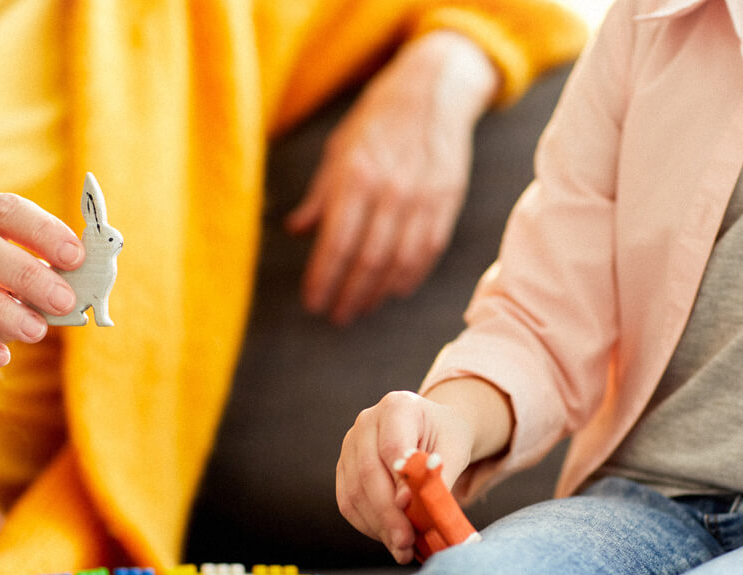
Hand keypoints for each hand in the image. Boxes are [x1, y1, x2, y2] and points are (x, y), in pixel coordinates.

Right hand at [0, 193, 83, 389]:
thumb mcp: (17, 283)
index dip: (40, 229)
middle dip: (26, 271)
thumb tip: (90, 283)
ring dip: (0, 307)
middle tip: (65, 300)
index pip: (3, 209)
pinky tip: (0, 357)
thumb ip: (49, 277)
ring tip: (37, 331)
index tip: (76, 256)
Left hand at [288, 31, 497, 325]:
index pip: (335, 243)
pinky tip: (394, 290)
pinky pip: (428, 251)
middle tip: (336, 316)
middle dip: (349, 296)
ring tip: (361, 307)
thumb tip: (295, 231)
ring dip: (378, 293)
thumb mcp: (339, 150)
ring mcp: (422, 198)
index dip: (323, 280)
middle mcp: (390, 191)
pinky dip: (410, 277)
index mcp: (356, 177)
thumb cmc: (377, 121)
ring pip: (399, 263)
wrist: (433, 90)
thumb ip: (319, 196)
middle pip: (367, 261)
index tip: (313, 303)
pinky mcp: (447, 202)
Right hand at [336, 391, 474, 563]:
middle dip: (387, 514)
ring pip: (354, 491)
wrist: (432, 430)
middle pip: (368, 472)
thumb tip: (408, 504)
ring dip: (377, 525)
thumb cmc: (446, 437)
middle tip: (406, 543)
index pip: (391, 446)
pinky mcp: (344, 467)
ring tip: (401, 548)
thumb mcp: (454, 449)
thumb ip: (436, 474)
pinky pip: (347, 501)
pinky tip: (388, 538)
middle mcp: (366, 422)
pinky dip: (367, 524)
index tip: (410, 507)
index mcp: (397, 406)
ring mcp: (350, 444)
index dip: (399, 480)